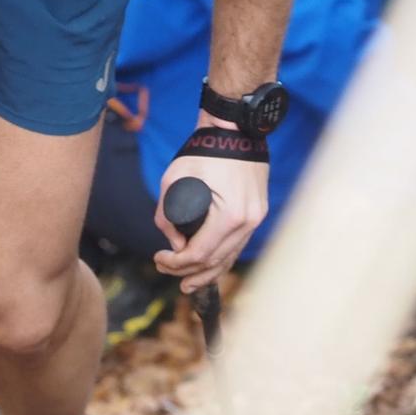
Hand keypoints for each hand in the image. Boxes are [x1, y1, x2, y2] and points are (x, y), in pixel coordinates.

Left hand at [152, 138, 269, 291]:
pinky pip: (238, 244)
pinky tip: (210, 267)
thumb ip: (166, 213)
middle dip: (188, 272)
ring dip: (207, 272)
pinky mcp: (257, 213)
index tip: (158, 259)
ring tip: (188, 284)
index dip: (176, 263)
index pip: (200, 254)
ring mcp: (256, 218)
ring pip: (230, 256)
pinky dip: (222, 258)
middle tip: (166, 272)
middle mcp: (248, 221)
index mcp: (230, 215)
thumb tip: (174, 243)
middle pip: (216, 261)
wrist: (235, 130)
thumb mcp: (173, 178)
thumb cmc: (203, 151)